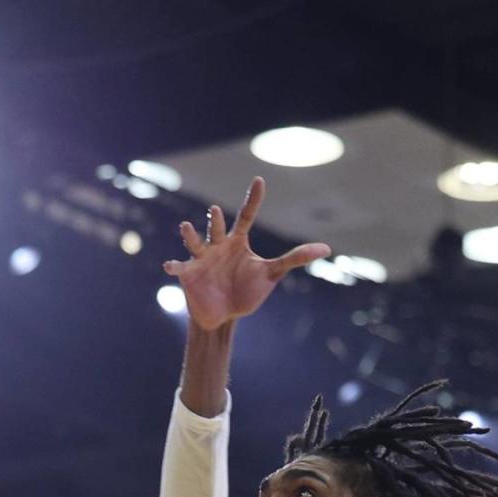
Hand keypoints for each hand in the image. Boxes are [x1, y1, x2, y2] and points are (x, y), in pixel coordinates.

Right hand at [164, 176, 330, 331]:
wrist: (224, 316)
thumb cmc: (246, 291)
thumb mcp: (272, 274)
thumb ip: (294, 259)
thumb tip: (327, 248)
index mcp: (238, 242)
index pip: (246, 215)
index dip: (253, 199)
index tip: (259, 181)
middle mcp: (218, 245)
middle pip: (217, 228)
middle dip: (214, 221)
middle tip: (215, 212)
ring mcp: (202, 258)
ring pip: (195, 243)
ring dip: (190, 236)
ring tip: (186, 228)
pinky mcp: (189, 274)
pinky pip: (180, 267)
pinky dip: (175, 266)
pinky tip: (170, 266)